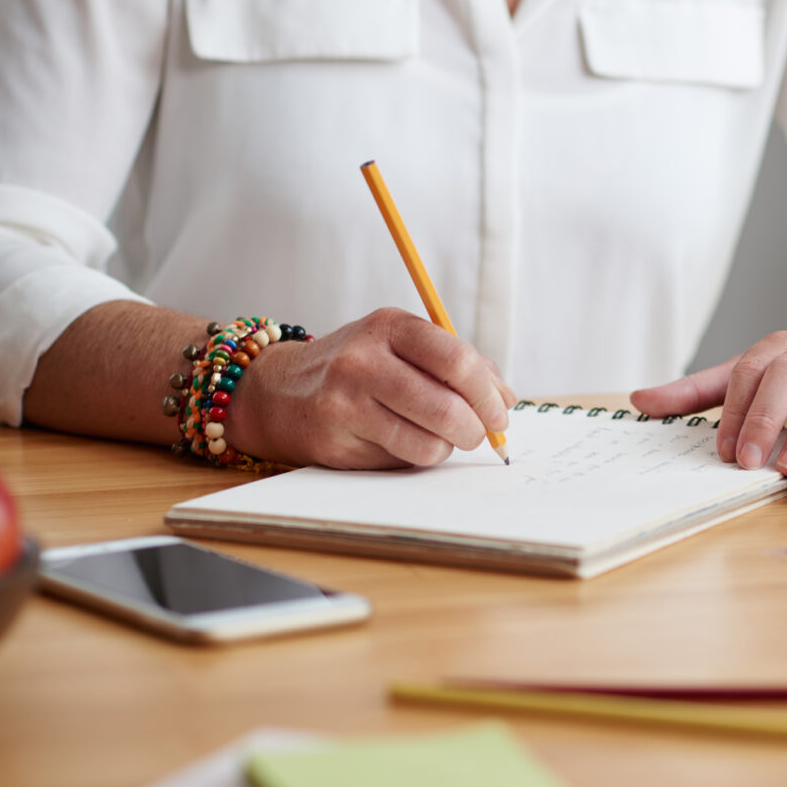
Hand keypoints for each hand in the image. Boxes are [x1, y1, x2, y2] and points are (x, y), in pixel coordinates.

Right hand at [224, 308, 514, 468]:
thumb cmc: (359, 370)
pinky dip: (417, 458)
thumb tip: (505, 399)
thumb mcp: (402, 347)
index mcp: (390, 326)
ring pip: (428, 442)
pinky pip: (401, 460)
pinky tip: (404, 443)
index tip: (500, 413)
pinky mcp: (336, 439)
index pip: (457, 360)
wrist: (281, 392)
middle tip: (479, 435)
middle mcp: (364, 360)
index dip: (487, 394)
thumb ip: (456, 366)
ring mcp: (346, 401)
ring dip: (446, 448)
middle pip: (447, 406)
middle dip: (475, 429)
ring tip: (439, 438)